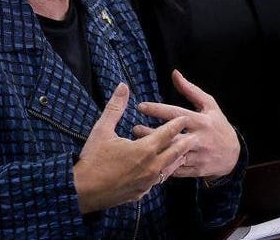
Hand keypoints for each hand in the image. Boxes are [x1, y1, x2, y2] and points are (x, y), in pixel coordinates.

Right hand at [73, 83, 193, 213]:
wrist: (83, 191)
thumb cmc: (93, 159)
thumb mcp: (102, 130)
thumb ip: (115, 107)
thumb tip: (123, 86)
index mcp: (144, 149)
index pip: (167, 133)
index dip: (176, 124)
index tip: (184, 117)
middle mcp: (151, 167)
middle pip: (175, 153)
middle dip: (185, 143)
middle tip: (195, 136)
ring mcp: (147, 182)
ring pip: (169, 169)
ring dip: (177, 159)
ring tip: (183, 153)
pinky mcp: (141, 193)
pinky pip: (158, 181)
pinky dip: (163, 173)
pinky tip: (162, 171)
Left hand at [135, 70, 240, 180]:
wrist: (234, 155)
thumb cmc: (218, 126)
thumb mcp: (210, 105)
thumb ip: (191, 90)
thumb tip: (174, 73)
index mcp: (202, 121)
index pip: (177, 114)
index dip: (158, 110)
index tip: (141, 106)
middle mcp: (199, 139)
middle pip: (172, 136)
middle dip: (152, 133)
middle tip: (134, 129)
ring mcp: (198, 156)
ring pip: (172, 155)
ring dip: (154, 150)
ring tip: (136, 145)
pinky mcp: (196, 170)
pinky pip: (176, 170)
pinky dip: (162, 166)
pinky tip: (147, 162)